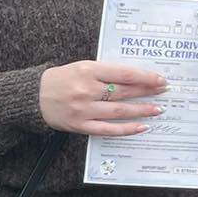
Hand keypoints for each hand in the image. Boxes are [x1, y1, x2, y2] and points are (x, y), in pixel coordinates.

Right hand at [38, 60, 166, 136]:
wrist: (33, 96)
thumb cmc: (60, 79)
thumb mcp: (81, 67)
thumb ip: (105, 72)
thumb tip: (135, 78)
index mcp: (87, 70)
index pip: (124, 74)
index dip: (145, 77)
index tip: (160, 79)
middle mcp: (86, 90)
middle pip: (124, 92)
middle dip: (147, 92)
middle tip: (164, 92)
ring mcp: (83, 109)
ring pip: (119, 111)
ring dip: (141, 110)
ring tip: (157, 109)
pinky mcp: (79, 125)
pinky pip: (108, 129)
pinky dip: (126, 129)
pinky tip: (141, 126)